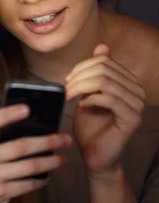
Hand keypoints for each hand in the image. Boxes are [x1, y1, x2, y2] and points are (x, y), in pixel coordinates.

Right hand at [0, 104, 71, 202]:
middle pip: (19, 146)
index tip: (27, 109)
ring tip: (63, 158)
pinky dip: (40, 180)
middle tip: (65, 139)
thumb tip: (34, 124)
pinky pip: (26, 184)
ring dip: (50, 162)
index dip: (7, 114)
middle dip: (47, 142)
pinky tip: (48, 176)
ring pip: (28, 166)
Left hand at [65, 43, 145, 176]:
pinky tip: (82, 106)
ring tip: (70, 97)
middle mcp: (137, 91)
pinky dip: (91, 99)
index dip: (81, 67)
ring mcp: (137, 105)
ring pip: (105, 82)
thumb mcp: (89, 93)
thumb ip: (95, 73)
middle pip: (104, 69)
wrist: (95, 156)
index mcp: (128, 82)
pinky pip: (110, 98)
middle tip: (65, 90)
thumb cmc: (91, 126)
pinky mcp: (132, 118)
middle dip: (79, 77)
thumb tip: (102, 47)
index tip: (67, 80)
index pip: (104, 62)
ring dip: (81, 88)